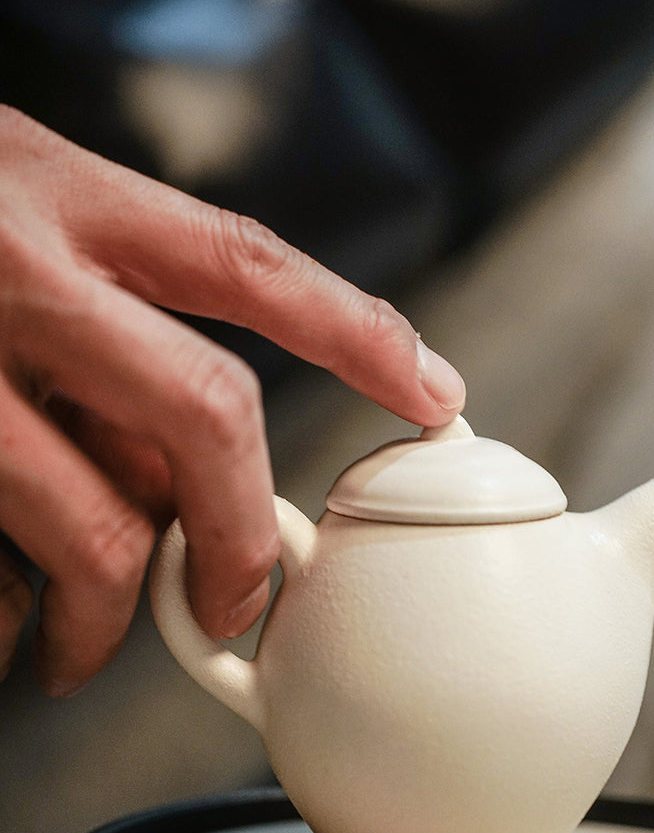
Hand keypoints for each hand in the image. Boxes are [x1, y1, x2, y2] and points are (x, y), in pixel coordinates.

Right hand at [0, 106, 464, 694]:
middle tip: (244, 595)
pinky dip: (3, 615)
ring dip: (105, 610)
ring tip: (84, 645)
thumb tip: (187, 453)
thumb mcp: (8, 187)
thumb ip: (97, 289)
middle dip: (242, 528)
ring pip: (87, 520)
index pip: (248, 262)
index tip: (431, 392)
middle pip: (203, 415)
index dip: (358, 332)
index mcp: (58, 192)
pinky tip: (4, 626)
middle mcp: (14, 270)